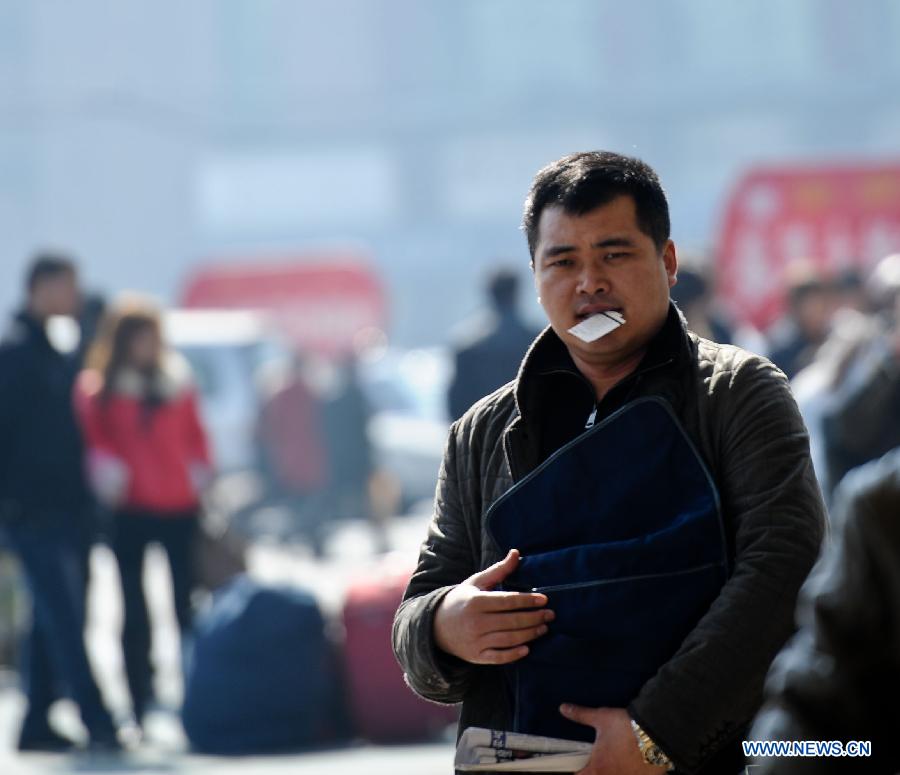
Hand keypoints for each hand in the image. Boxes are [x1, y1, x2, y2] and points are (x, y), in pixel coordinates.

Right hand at [433, 549, 553, 664]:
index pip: (507, 601)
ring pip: (509, 639)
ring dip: (530, 634)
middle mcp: (476, 622)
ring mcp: (476, 641)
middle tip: (550, 615)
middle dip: (534, 618)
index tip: (544, 600)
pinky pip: (499, 657)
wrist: (436, 627)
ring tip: (544, 628)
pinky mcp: (477, 656)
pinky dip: (514, 654)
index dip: (527, 600)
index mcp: (476, 601)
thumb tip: (516, 553)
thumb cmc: (461, 600)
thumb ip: (498, 570)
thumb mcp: (476, 582)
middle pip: (512, 621)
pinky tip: (528, 648)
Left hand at [559, 705, 668, 774]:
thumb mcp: (601, 718)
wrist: (656, 734)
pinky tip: (631, 765)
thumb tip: (563, 708)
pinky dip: (629, 772)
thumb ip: (581, 715)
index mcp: (597, 768)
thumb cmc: (625, 727)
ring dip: (613, 771)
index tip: (578, 767)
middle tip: (597, 763)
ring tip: (616, 762)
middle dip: (596, 772)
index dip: (577, 773)